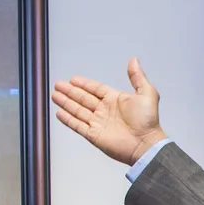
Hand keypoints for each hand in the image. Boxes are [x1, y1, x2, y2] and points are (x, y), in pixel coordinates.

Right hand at [52, 57, 166, 165]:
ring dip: (66, 103)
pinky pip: (77, 125)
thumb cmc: (148, 121)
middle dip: (70, 92)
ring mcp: (98, 123)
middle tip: (58, 84)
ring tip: (55, 95)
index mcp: (115, 100)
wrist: (145, 144)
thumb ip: (137, 77)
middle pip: (83, 98)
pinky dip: (68, 119)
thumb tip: (134, 60)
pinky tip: (59, 112)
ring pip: (78, 110)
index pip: (95, 89)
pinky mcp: (94, 135)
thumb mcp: (146, 93)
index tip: (73, 79)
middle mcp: (105, 111)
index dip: (84, 84)